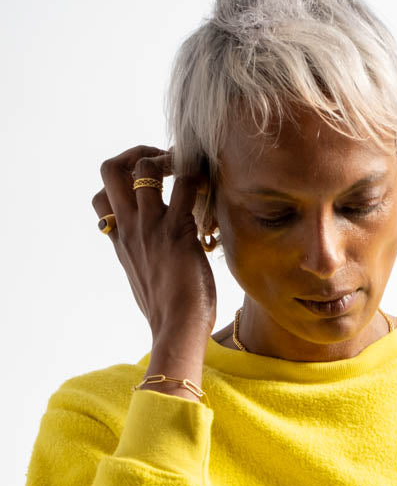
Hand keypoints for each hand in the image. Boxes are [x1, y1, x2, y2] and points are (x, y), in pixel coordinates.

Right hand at [91, 144, 216, 339]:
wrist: (176, 331)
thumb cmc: (167, 315)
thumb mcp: (143, 284)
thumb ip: (143, 262)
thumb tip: (155, 261)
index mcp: (119, 241)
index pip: (100, 199)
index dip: (118, 184)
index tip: (140, 188)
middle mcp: (130, 228)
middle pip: (109, 169)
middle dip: (134, 154)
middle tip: (160, 163)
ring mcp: (151, 227)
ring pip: (146, 168)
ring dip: (168, 159)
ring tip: (186, 169)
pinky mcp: (178, 231)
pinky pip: (186, 185)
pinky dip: (197, 178)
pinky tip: (208, 187)